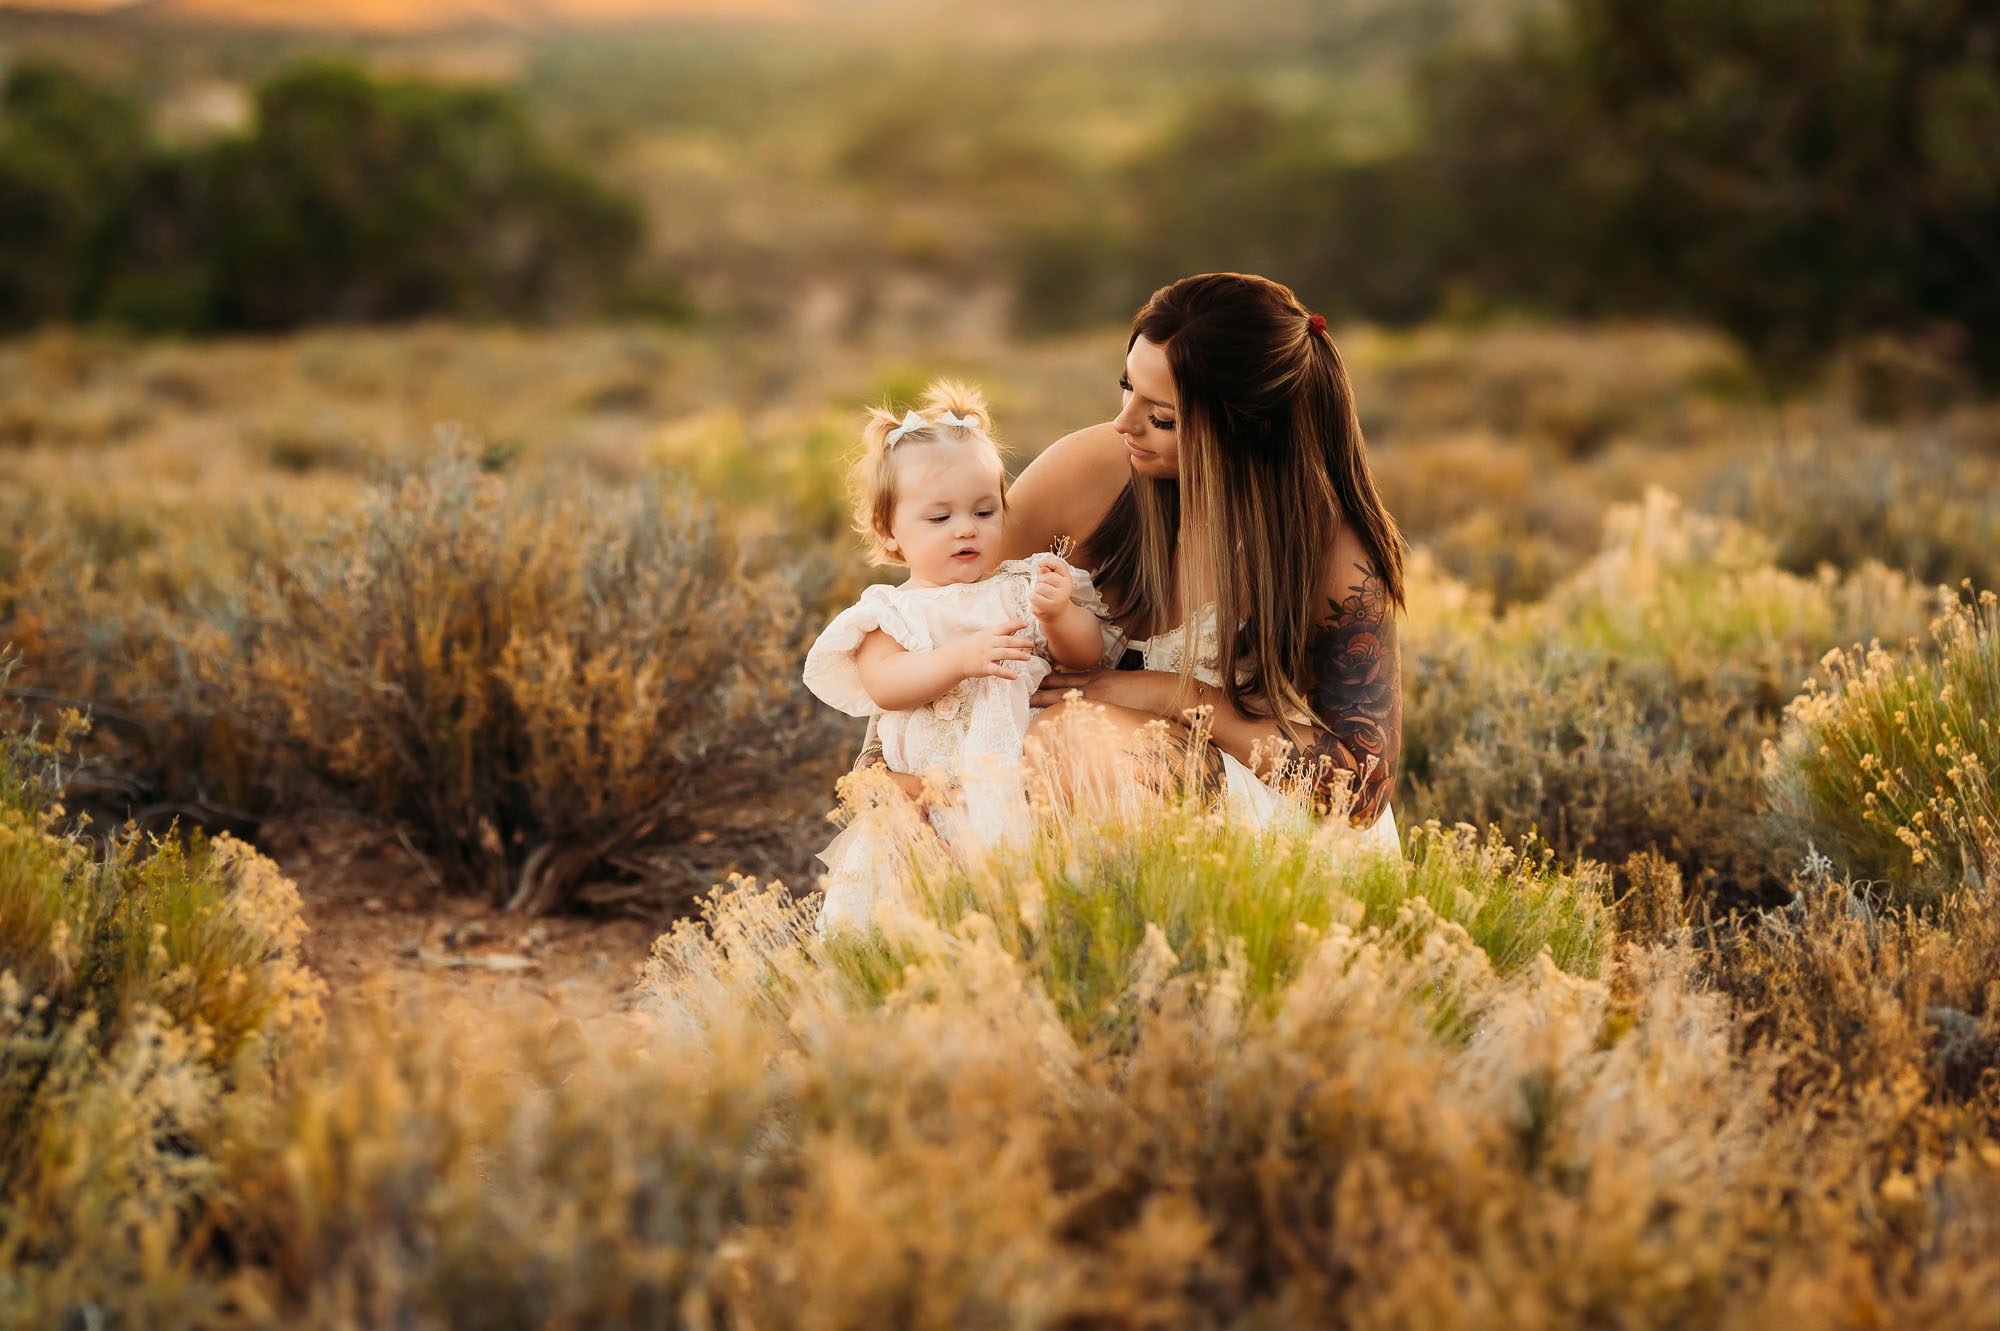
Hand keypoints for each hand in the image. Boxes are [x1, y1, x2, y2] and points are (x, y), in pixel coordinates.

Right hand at [949, 619, 1034, 682]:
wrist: (956, 658)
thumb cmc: (972, 646)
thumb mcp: (983, 636)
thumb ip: (998, 634)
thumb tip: (1014, 630)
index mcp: (989, 634)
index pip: (1004, 627)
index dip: (1015, 625)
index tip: (1026, 624)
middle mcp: (989, 643)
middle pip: (1007, 641)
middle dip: (1021, 642)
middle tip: (1031, 644)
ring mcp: (987, 655)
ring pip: (1005, 654)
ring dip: (1017, 655)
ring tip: (1028, 657)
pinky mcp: (985, 667)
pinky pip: (997, 670)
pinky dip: (1006, 673)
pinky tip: (1015, 676)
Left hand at [1028, 557, 1073, 620]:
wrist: (1057, 615)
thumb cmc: (1053, 596)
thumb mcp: (1053, 582)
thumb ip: (1048, 572)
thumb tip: (1041, 566)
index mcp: (1067, 579)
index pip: (1058, 564)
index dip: (1048, 562)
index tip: (1040, 564)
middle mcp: (1066, 587)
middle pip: (1045, 576)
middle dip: (1040, 582)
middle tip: (1045, 590)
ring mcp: (1059, 597)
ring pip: (1039, 586)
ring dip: (1036, 591)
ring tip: (1042, 597)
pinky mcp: (1050, 606)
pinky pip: (1034, 596)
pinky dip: (1033, 599)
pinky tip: (1039, 602)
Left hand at [1030, 667, 1180, 714]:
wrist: (1155, 689)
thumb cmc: (1139, 689)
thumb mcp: (1117, 681)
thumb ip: (1101, 684)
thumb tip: (1089, 691)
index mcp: (1095, 675)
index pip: (1066, 675)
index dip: (1049, 678)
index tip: (1033, 680)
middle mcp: (1092, 682)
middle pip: (1060, 682)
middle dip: (1040, 687)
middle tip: (1021, 690)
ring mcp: (1095, 692)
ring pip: (1064, 693)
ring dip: (1045, 697)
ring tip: (1027, 701)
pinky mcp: (1101, 703)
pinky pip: (1078, 705)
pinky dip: (1063, 708)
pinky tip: (1049, 714)